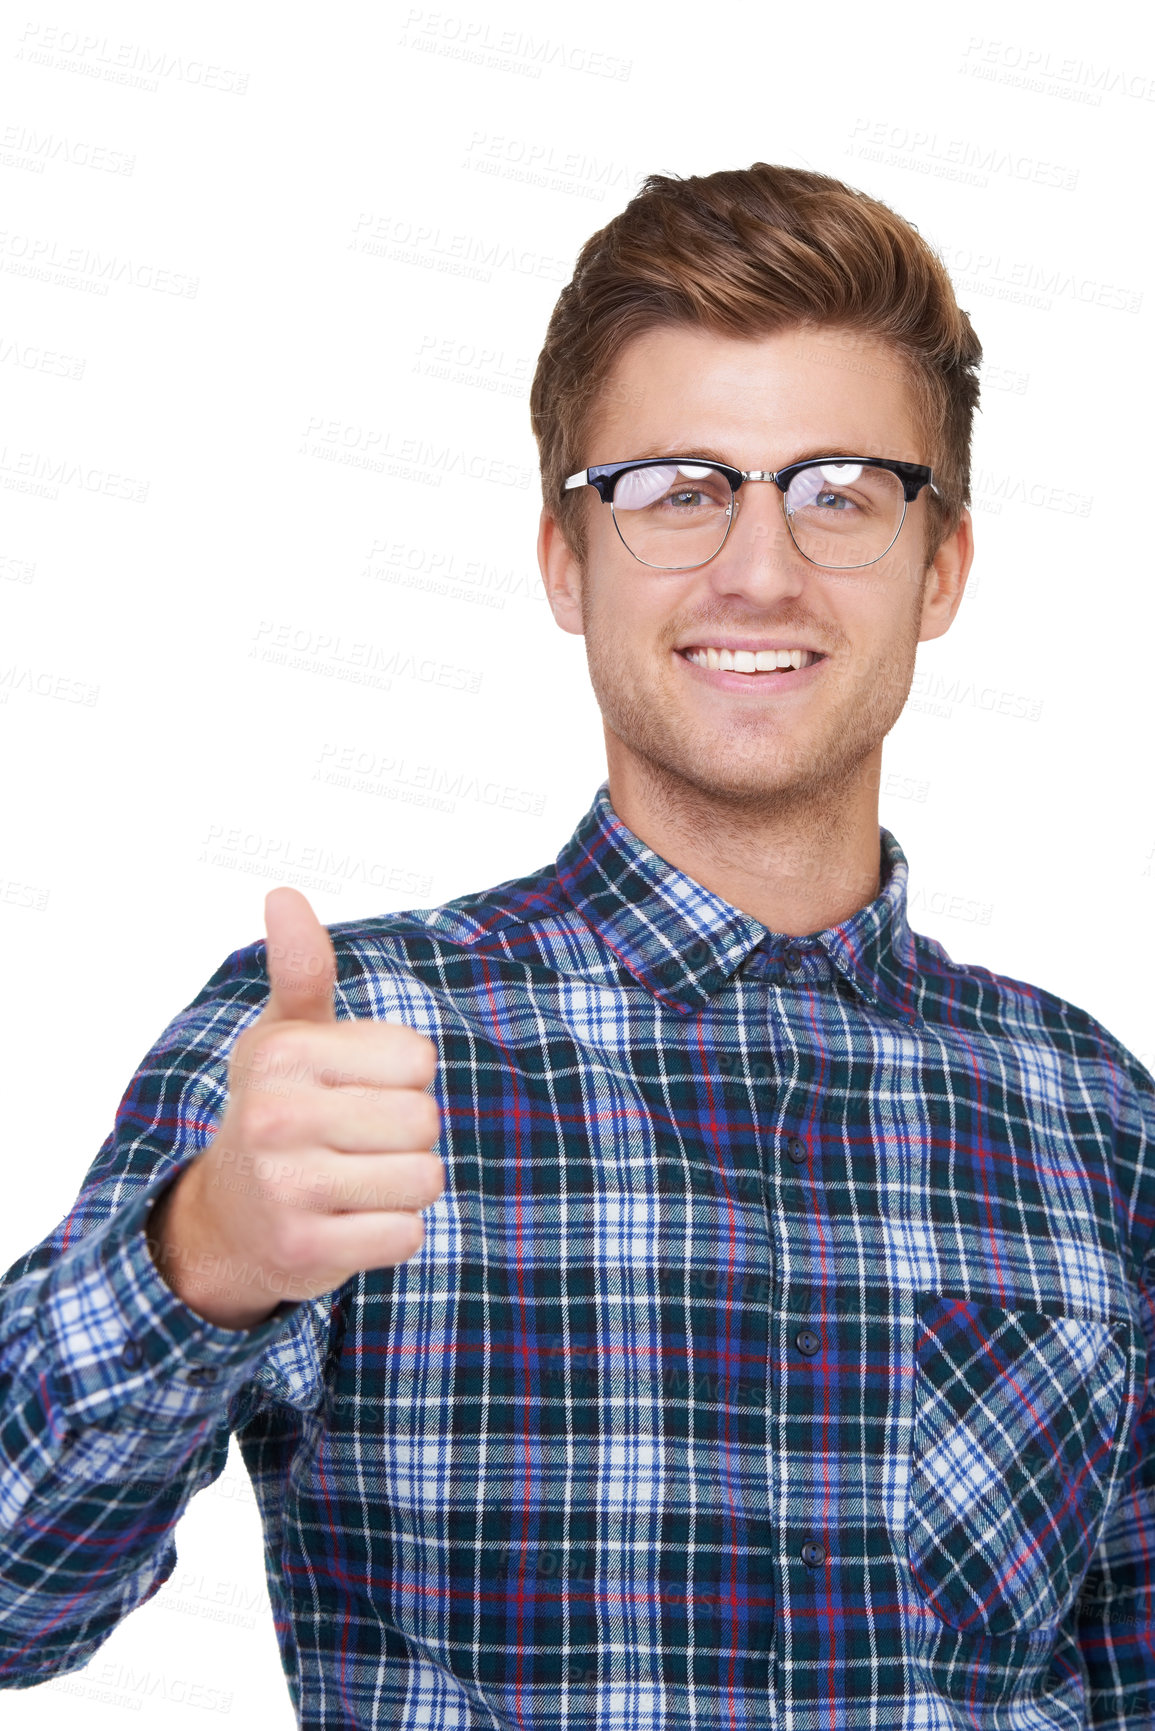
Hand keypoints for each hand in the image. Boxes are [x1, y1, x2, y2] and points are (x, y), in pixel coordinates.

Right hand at [148, 887, 442, 1328]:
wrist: (229, 1218)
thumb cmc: (278, 1109)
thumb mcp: (286, 1035)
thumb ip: (302, 968)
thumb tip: (283, 894)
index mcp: (282, 1054)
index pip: (417, 1059)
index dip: (401, 1077)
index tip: (353, 1089)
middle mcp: (275, 1117)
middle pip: (424, 1120)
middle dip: (405, 1135)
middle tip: (353, 1142)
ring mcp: (286, 1188)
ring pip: (423, 1179)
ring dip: (401, 1186)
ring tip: (352, 1181)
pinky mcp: (305, 1251)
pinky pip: (406, 1235)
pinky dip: (390, 1233)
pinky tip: (347, 1222)